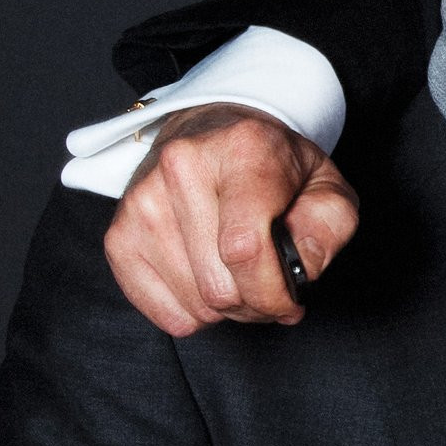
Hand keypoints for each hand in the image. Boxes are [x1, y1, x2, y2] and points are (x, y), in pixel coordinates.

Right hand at [105, 103, 359, 336]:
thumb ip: (327, 228)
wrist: (216, 132)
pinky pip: (162, 312)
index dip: (273, 294)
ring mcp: (142, 200)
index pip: (245, 249)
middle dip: (255, 303)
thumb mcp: (326, 187)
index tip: (290, 301)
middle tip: (268, 285)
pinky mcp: (118, 233)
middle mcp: (182, 165)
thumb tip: (297, 271)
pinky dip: (193, 313)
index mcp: (242, 148)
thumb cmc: (276, 167)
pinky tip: (207, 281)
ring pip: (194, 304)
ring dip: (226, 310)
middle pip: (219, 286)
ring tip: (240, 278)